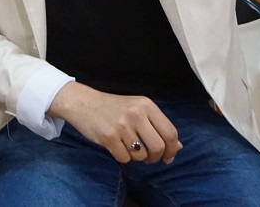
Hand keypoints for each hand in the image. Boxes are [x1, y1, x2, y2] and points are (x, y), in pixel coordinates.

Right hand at [48, 82, 181, 163]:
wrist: (81, 102)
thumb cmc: (113, 107)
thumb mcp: (137, 109)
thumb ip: (157, 126)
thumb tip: (178, 147)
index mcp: (146, 105)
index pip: (170, 133)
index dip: (172, 149)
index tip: (168, 156)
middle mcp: (136, 114)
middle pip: (158, 147)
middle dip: (155, 157)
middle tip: (148, 156)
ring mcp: (121, 125)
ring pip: (141, 155)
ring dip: (136, 157)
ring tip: (127, 146)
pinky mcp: (108, 137)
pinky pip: (125, 158)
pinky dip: (122, 156)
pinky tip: (116, 146)